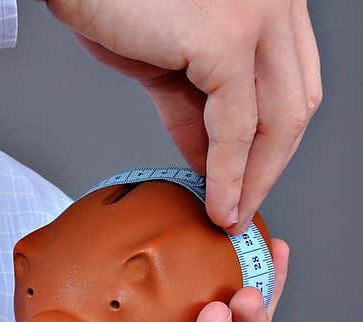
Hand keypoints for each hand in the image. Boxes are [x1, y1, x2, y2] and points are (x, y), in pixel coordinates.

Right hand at [45, 1, 320, 233]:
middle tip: (241, 208)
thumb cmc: (111, 8)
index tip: (248, 183)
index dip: (273, 143)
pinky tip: (216, 200)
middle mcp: (276, 3)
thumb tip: (212, 161)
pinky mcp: (227, 40)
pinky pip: (237, 126)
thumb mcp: (166, 63)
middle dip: (268, 167)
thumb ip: (195, 105)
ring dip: (253, 179)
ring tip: (228, 215)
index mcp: (268, 4)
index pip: (291, 85)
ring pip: (277, 119)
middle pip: (296, 104)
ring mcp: (258, 17)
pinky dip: (229, 173)